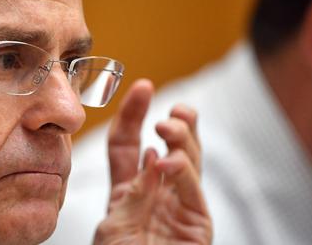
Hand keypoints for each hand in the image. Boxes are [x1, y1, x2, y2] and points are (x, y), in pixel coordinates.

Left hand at [93, 79, 211, 244]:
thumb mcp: (114, 224)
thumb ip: (131, 189)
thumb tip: (150, 153)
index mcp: (130, 189)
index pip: (130, 142)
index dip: (134, 113)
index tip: (141, 87)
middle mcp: (159, 192)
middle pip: (172, 146)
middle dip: (177, 121)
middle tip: (170, 110)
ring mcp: (180, 205)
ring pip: (190, 159)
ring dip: (182, 137)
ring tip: (168, 125)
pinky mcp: (197, 222)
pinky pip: (192, 188)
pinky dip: (181, 169)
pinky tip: (165, 161)